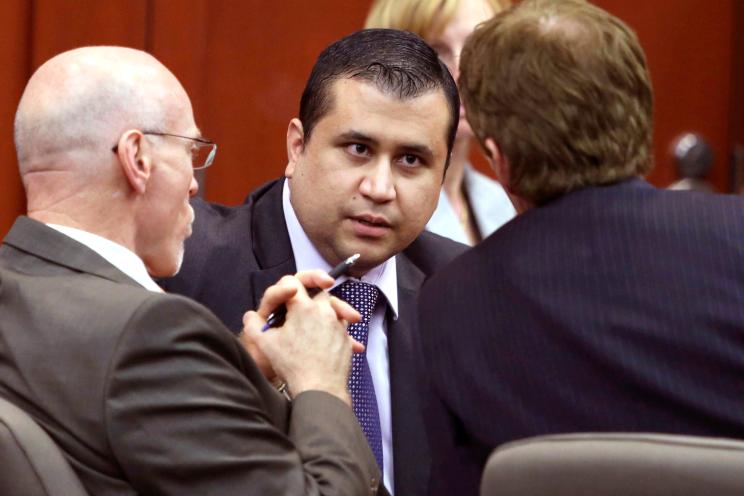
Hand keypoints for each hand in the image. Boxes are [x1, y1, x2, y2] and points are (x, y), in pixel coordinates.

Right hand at [240, 271, 361, 403]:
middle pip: (318, 292)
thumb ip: (254, 325)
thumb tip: (249, 315)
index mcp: (302, 307)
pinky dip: (335, 328)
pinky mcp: (345, 338)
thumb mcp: (266, 345)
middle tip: (302, 307)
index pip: (293, 282)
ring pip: (334, 307)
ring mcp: (337, 324)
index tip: (286, 294)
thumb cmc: (292, 365)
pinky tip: (328, 339)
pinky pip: (342, 326)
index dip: (286, 286)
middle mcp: (323, 310)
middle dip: (310, 296)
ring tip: (316, 324)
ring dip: (325, 311)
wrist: (320, 388)